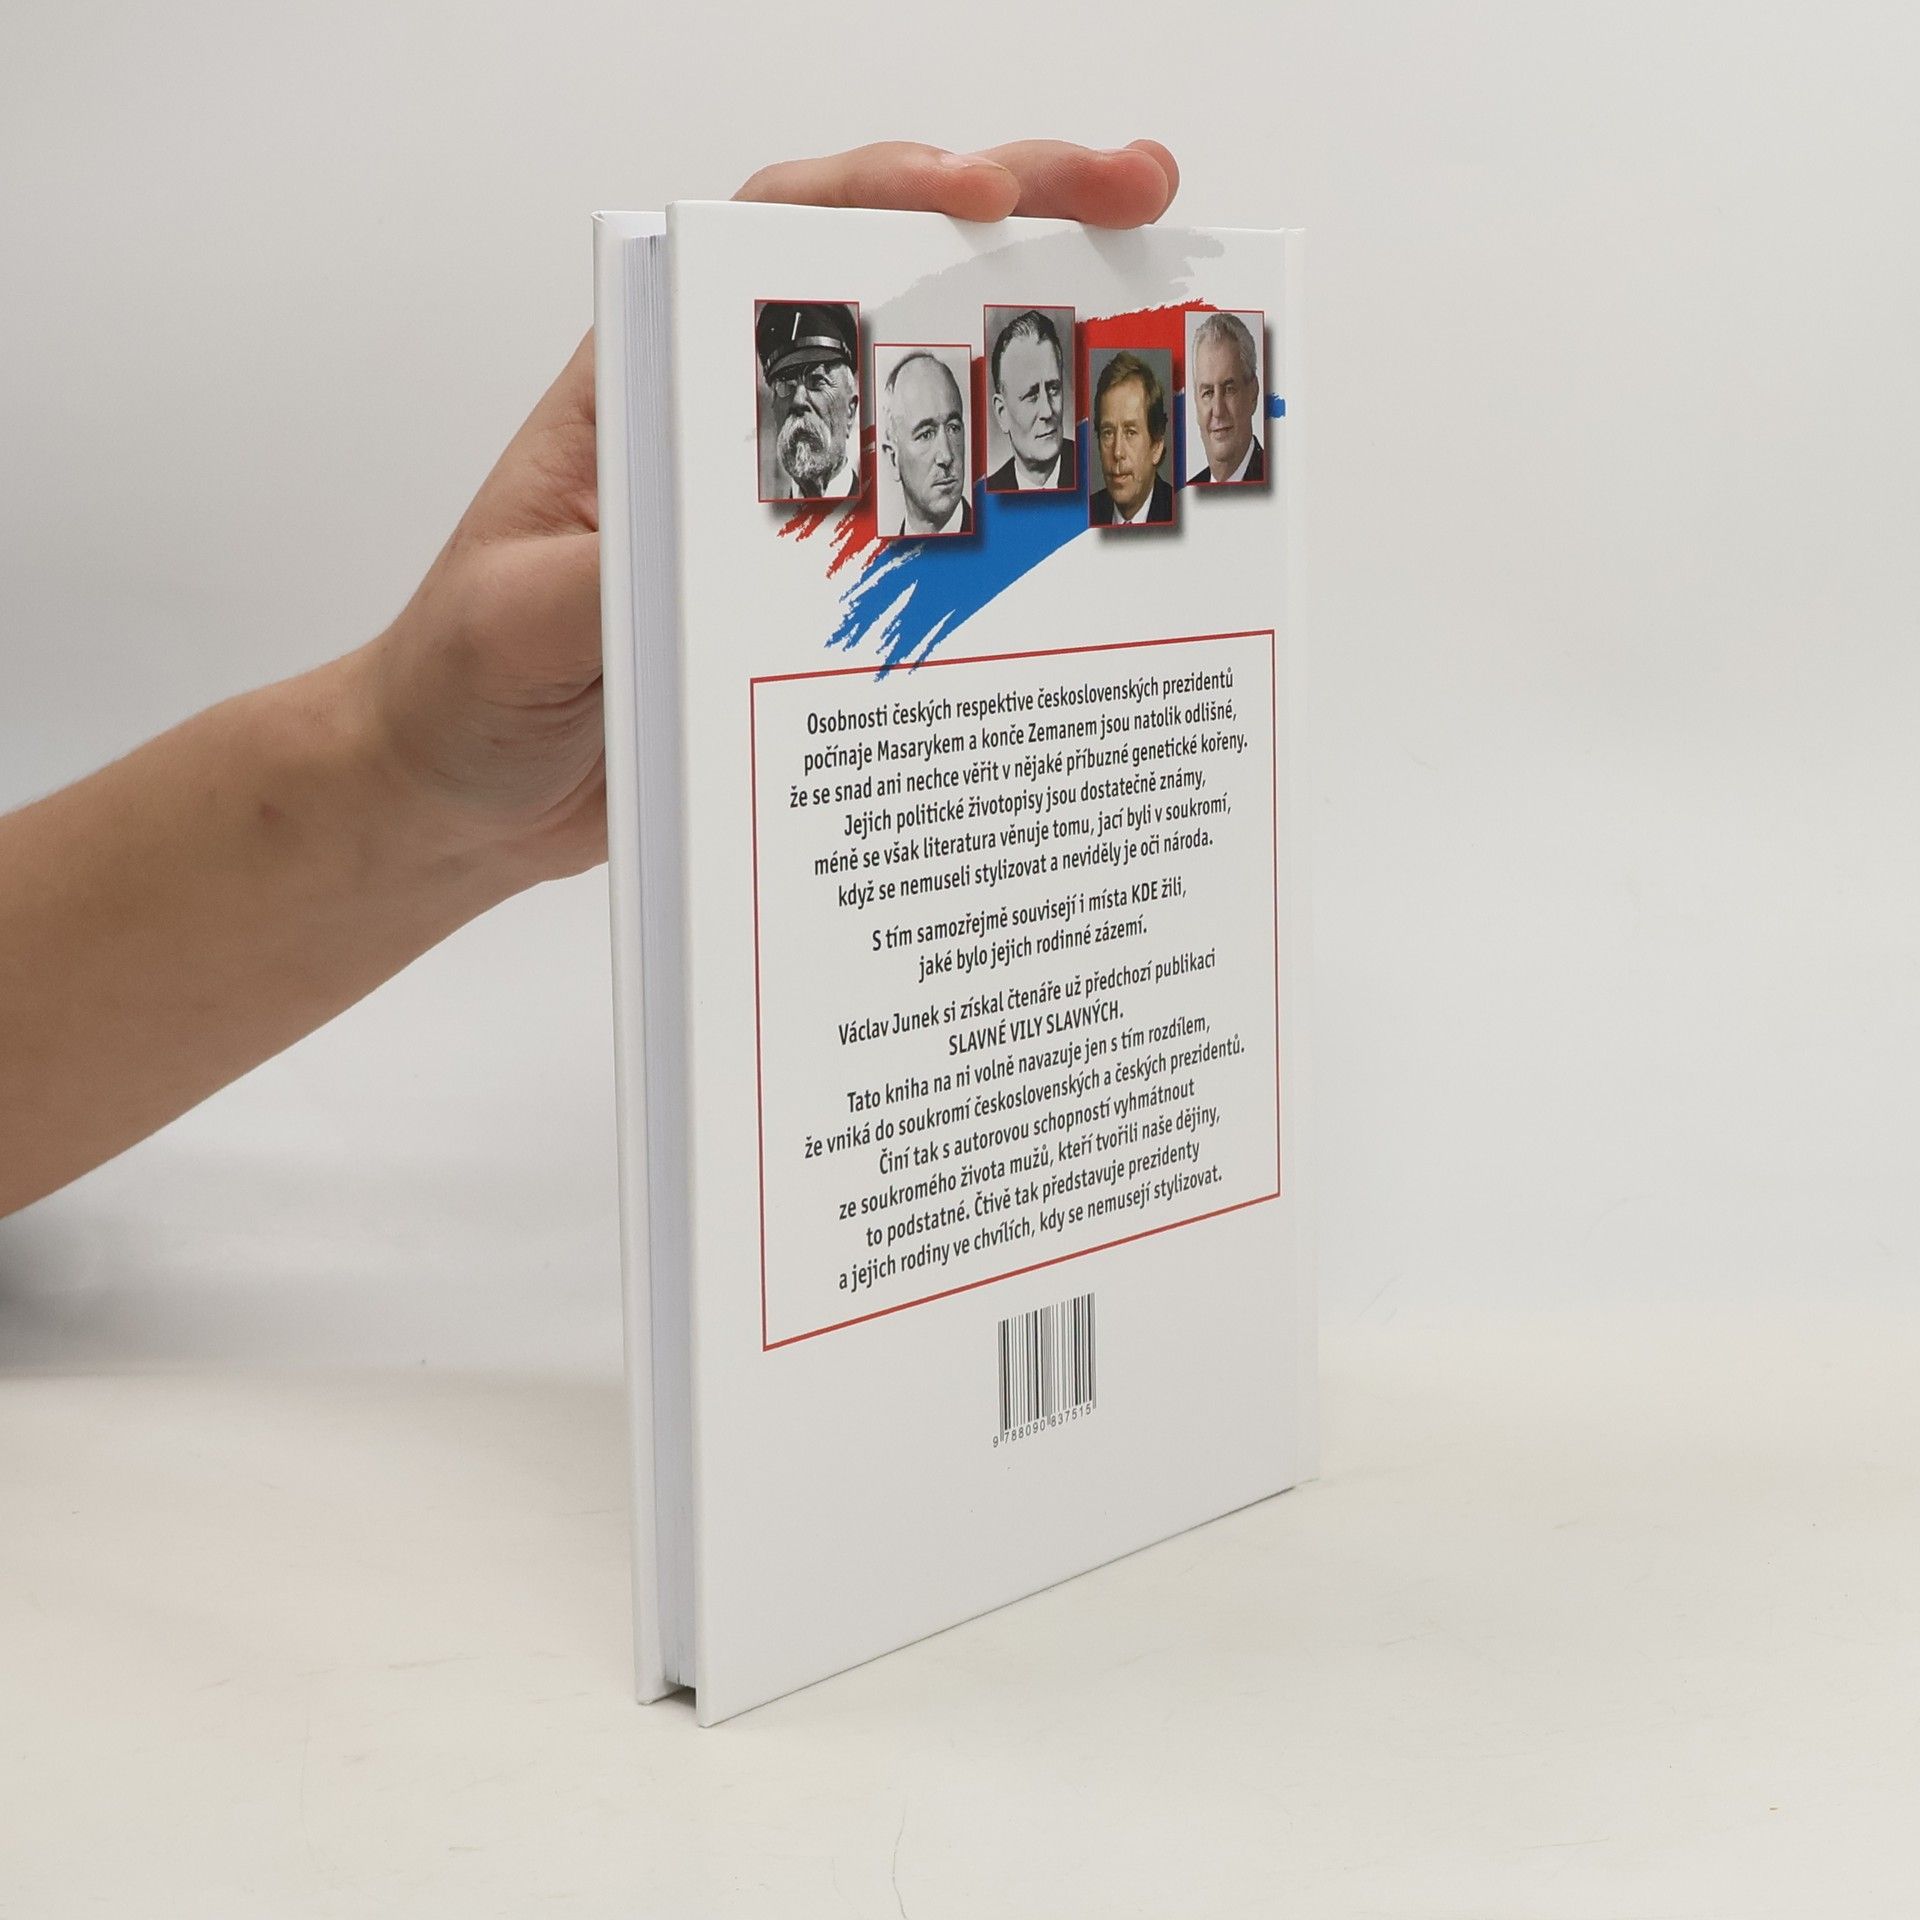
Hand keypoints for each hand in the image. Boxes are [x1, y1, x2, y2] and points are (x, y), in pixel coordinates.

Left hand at [356, 140, 1181, 894]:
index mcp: (650, 391)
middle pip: (886, 289)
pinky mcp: (818, 602)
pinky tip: (1096, 519)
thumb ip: (603, 579)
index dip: (882, 193)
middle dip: (1021, 222)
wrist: (464, 799)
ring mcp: (787, 514)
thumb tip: (710, 541)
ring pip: (933, 408)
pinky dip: (1019, 520)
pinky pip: (935, 542)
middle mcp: (733, 431)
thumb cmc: (461, 690)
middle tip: (1141, 196)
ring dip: (1047, 363)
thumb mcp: (515, 626)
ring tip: (1162, 333)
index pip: (771, 239)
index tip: (981, 193)